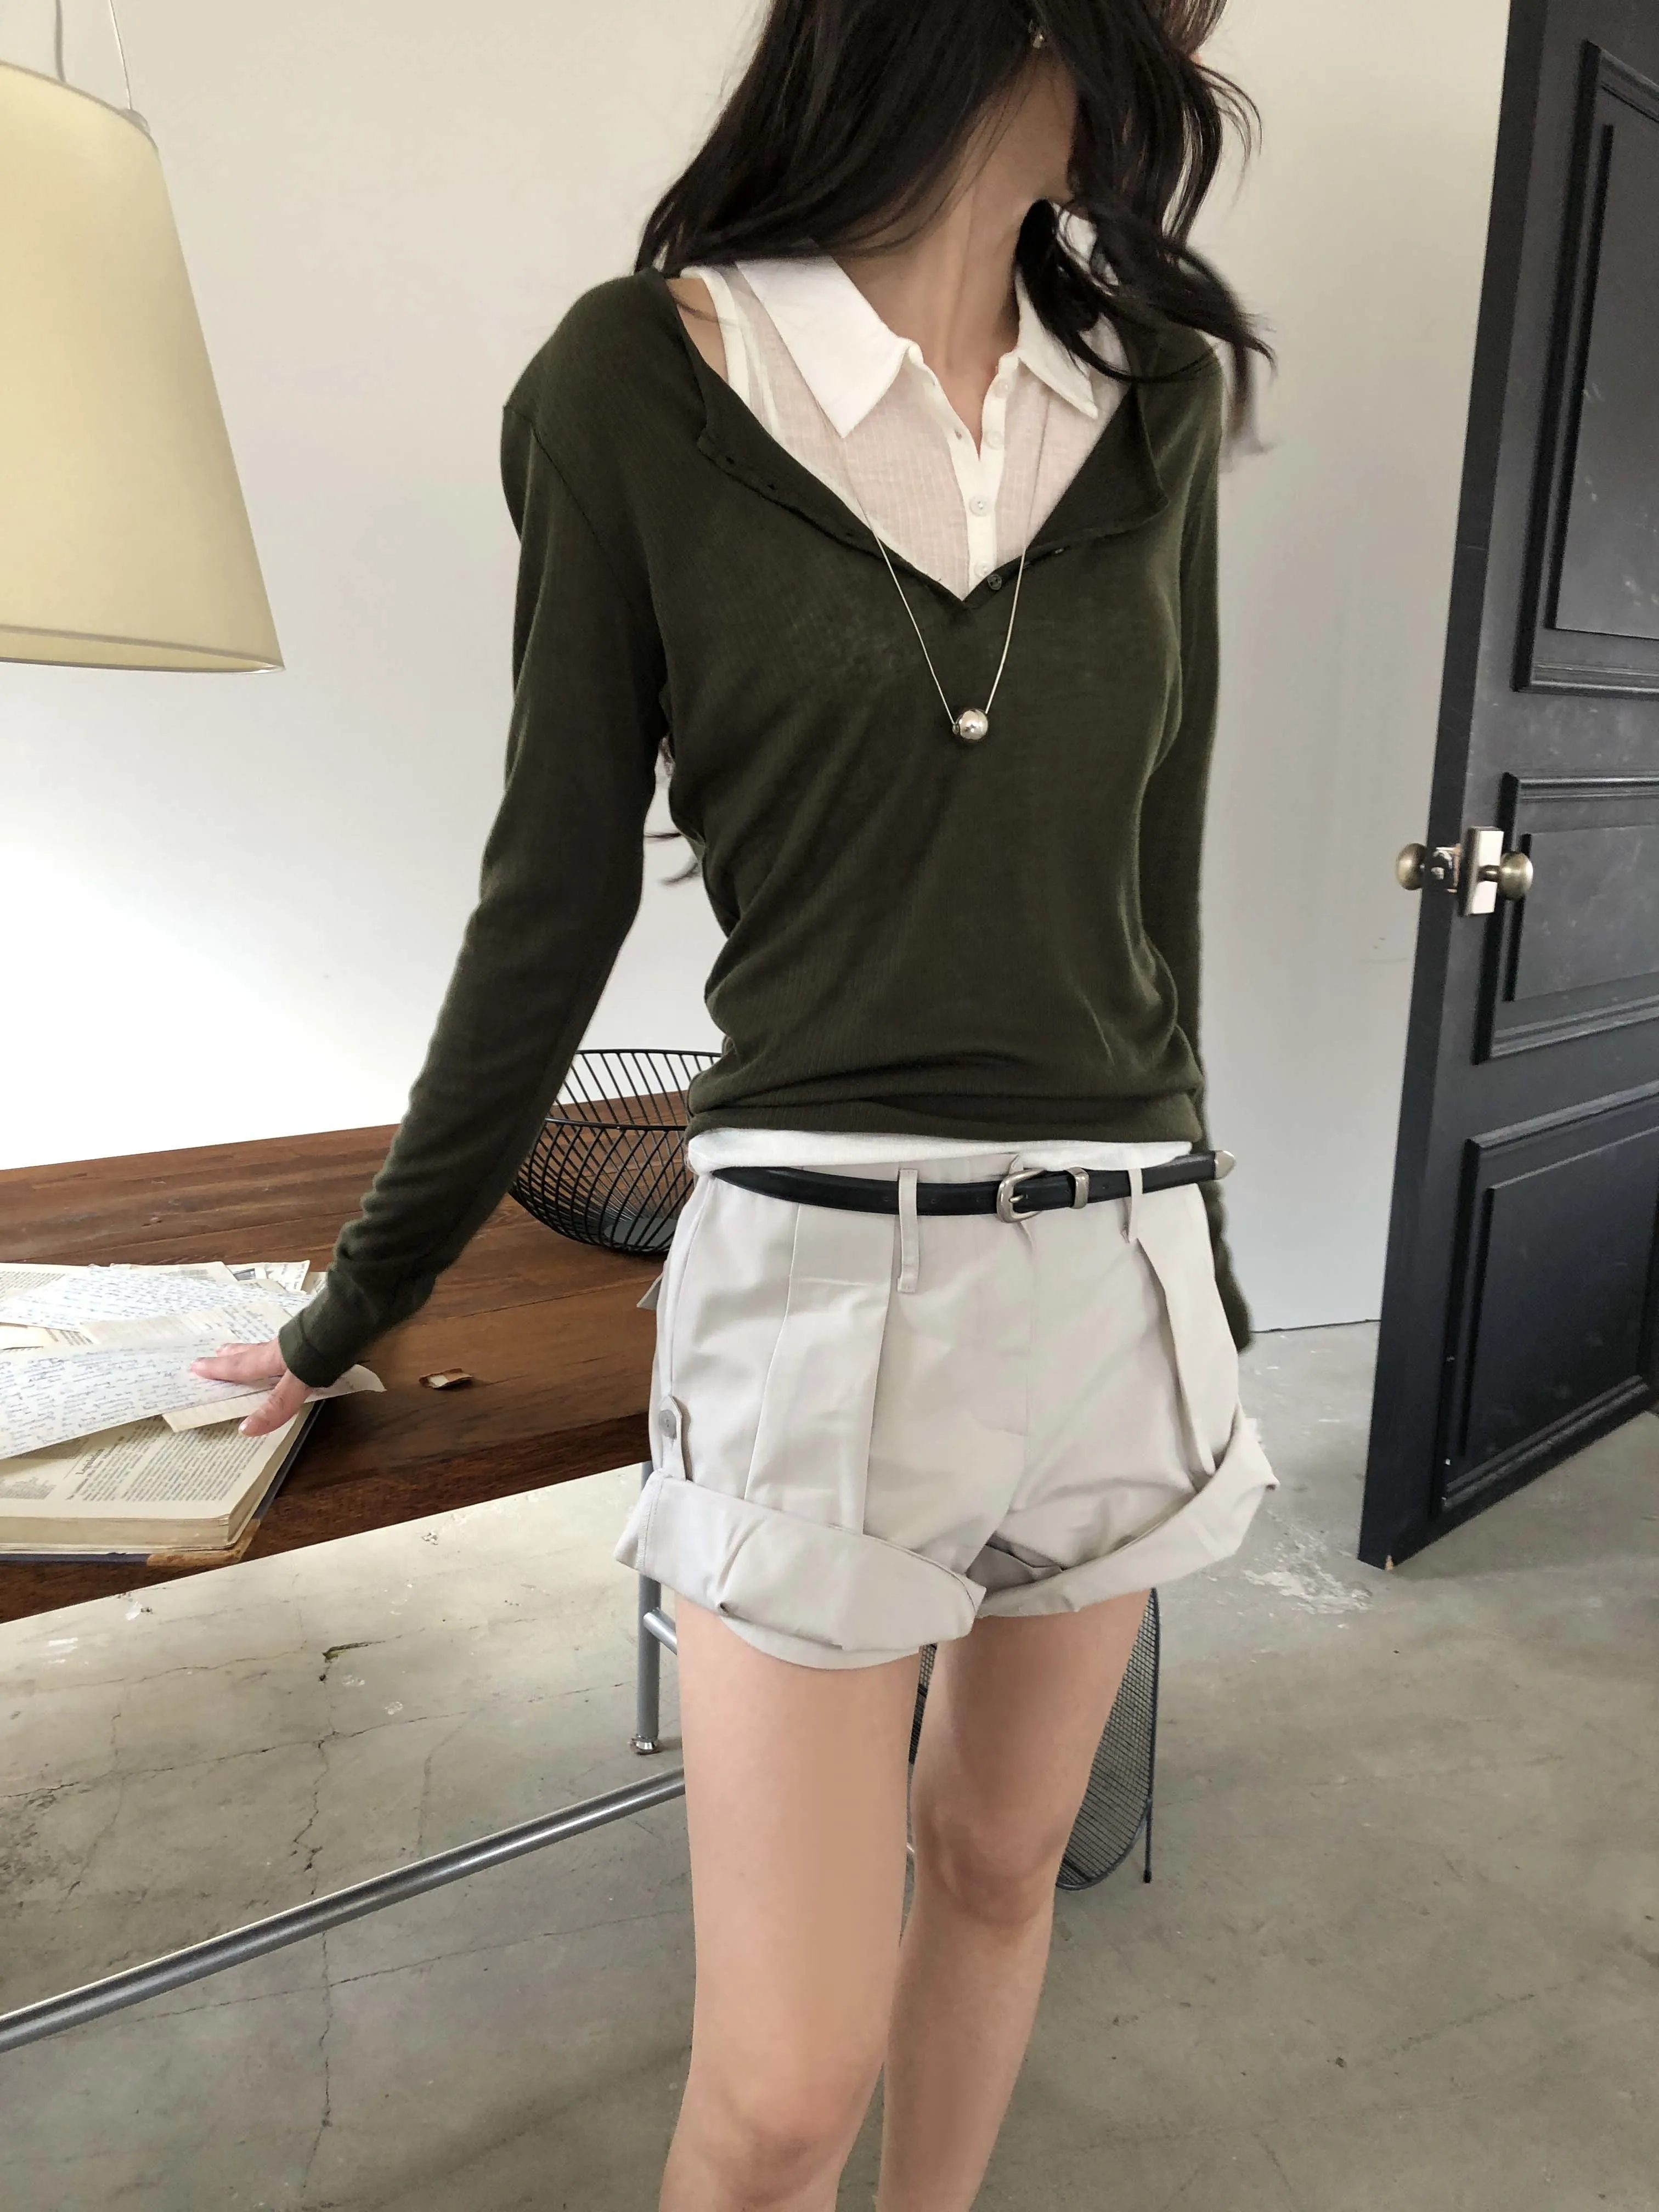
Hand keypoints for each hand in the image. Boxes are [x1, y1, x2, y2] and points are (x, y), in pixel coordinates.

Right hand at [189, 1339, 312, 1436]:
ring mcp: (298, 1339)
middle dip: (233, 1355)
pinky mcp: (316, 1335)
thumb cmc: (322, 1349)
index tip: (195, 1367)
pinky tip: (291, 1348)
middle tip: (217, 1352)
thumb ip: (277, 1404)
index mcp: (271, 1357)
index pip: (240, 1367)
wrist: (352, 1318)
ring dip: (254, 1349)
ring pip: (269, 1346)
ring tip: (246, 1350)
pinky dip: (280, 1348)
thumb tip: (246, 1429)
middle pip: (251, 1352)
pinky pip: (288, 1344)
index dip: (218, 1369)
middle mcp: (280, 1347)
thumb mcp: (298, 1381)